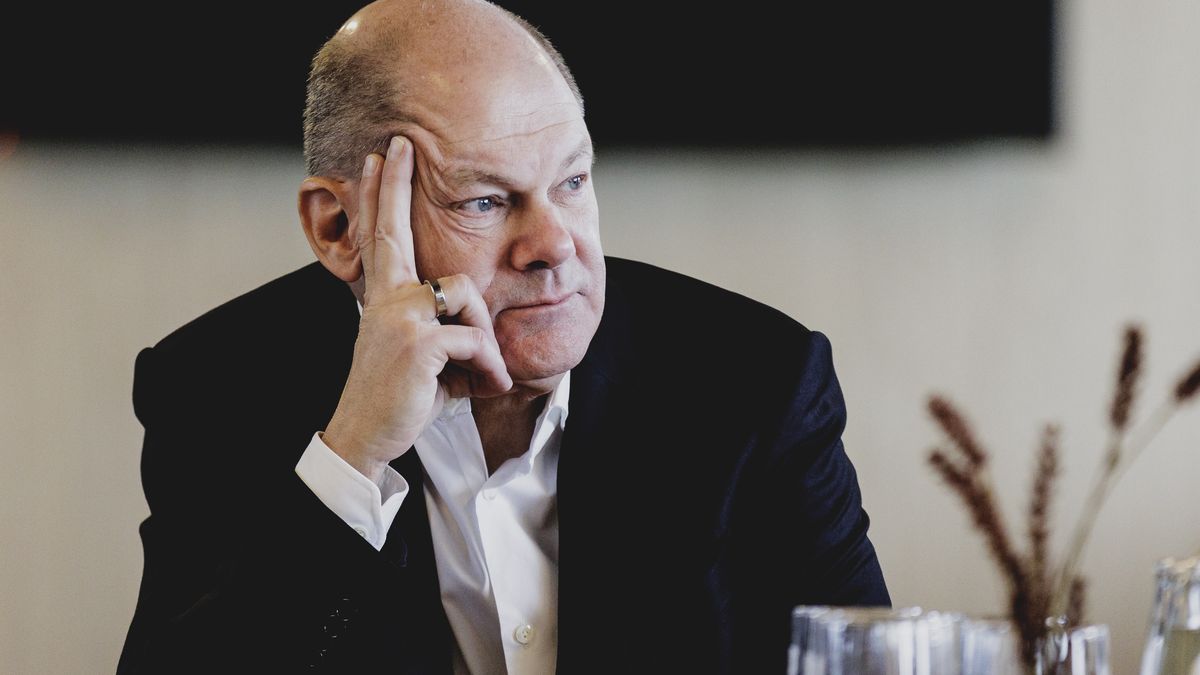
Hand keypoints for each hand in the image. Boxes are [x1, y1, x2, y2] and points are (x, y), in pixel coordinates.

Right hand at [323, 136, 512, 483]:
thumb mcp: (424, 353)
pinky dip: (488, 367)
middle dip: (396, 183)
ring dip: (486, 342)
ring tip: (483, 376)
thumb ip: (442, 324)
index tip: (381, 155)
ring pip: (469, 295)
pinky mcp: (420, 340)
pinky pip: (475, 337)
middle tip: (398, 141)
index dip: (383, 195)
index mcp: (385, 297)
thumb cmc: (402, 399)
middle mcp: (386, 297)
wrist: (369, 436)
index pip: (384, 236)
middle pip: (395, 229)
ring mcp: (400, 314)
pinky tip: (483, 388)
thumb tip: (476, 318)